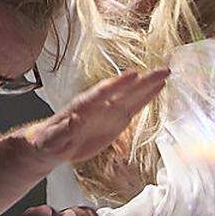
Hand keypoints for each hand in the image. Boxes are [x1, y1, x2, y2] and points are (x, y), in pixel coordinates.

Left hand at [26, 69, 169, 165]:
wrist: (52, 145)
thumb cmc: (48, 141)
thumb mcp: (52, 139)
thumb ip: (63, 130)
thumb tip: (73, 119)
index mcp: (83, 106)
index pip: (103, 93)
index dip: (118, 84)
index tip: (134, 75)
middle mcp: (99, 104)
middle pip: (124, 90)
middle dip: (143, 80)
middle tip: (162, 70)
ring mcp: (109, 110)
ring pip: (133, 95)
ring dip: (149, 85)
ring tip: (166, 74)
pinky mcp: (116, 119)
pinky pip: (135, 106)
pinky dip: (147, 97)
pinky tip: (159, 88)